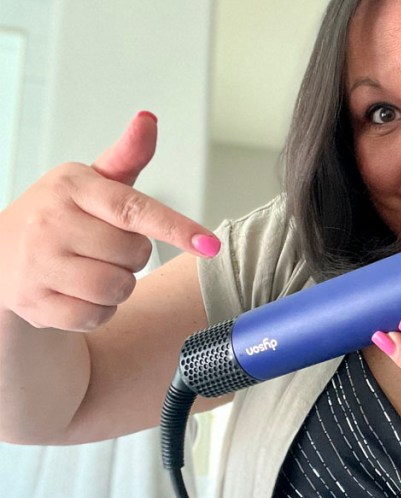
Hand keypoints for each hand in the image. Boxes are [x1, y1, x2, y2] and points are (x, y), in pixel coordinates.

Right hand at [0, 112, 219, 331]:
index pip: (133, 209)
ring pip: (118, 288)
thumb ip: (127, 156)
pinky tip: (79, 292)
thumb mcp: (92, 182)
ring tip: (93, 269)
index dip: (175, 227)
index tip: (208, 244)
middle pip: (134, 254)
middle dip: (132, 255)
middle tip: (104, 246)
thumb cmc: (59, 214)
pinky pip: (95, 316)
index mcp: (72, 188)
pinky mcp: (34, 303)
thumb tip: (148, 120)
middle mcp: (50, 223)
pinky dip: (98, 310)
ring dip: (118, 286)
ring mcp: (38, 264)